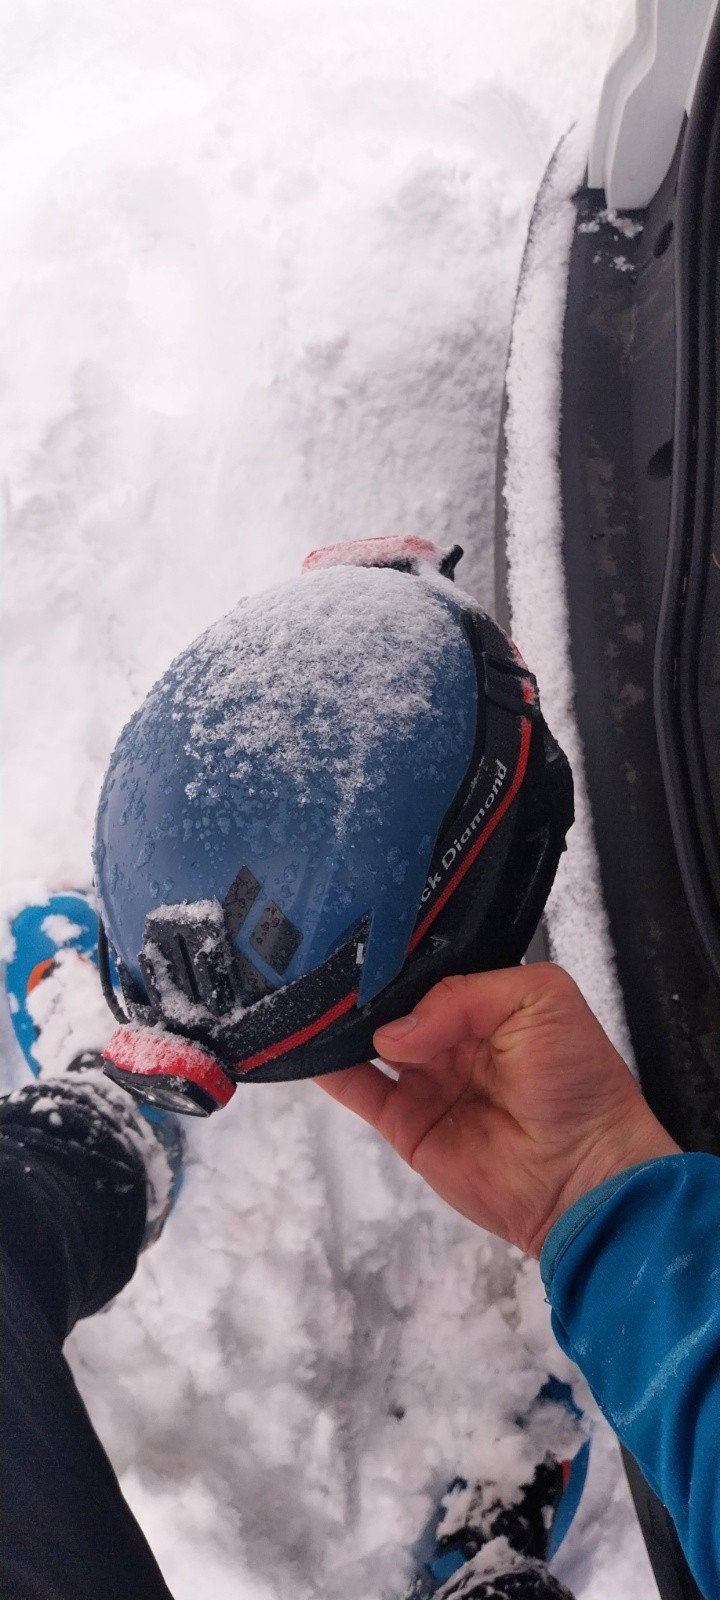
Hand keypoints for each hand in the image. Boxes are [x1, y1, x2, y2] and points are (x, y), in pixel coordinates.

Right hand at [316, 963, 679, 1256]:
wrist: (584, 1174)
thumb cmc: (580, 1082)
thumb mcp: (541, 1001)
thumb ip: (463, 995)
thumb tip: (394, 1031)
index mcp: (488, 1001)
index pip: (432, 966)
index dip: (403, 953)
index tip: (368, 937)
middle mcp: (454, 1037)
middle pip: (393, 1000)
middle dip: (365, 985)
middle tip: (330, 964)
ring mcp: (427, 1080)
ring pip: (367, 1040)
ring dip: (340, 1022)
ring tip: (312, 997)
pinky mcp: (406, 1124)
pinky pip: (357, 1089)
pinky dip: (328, 1067)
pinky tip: (308, 1043)